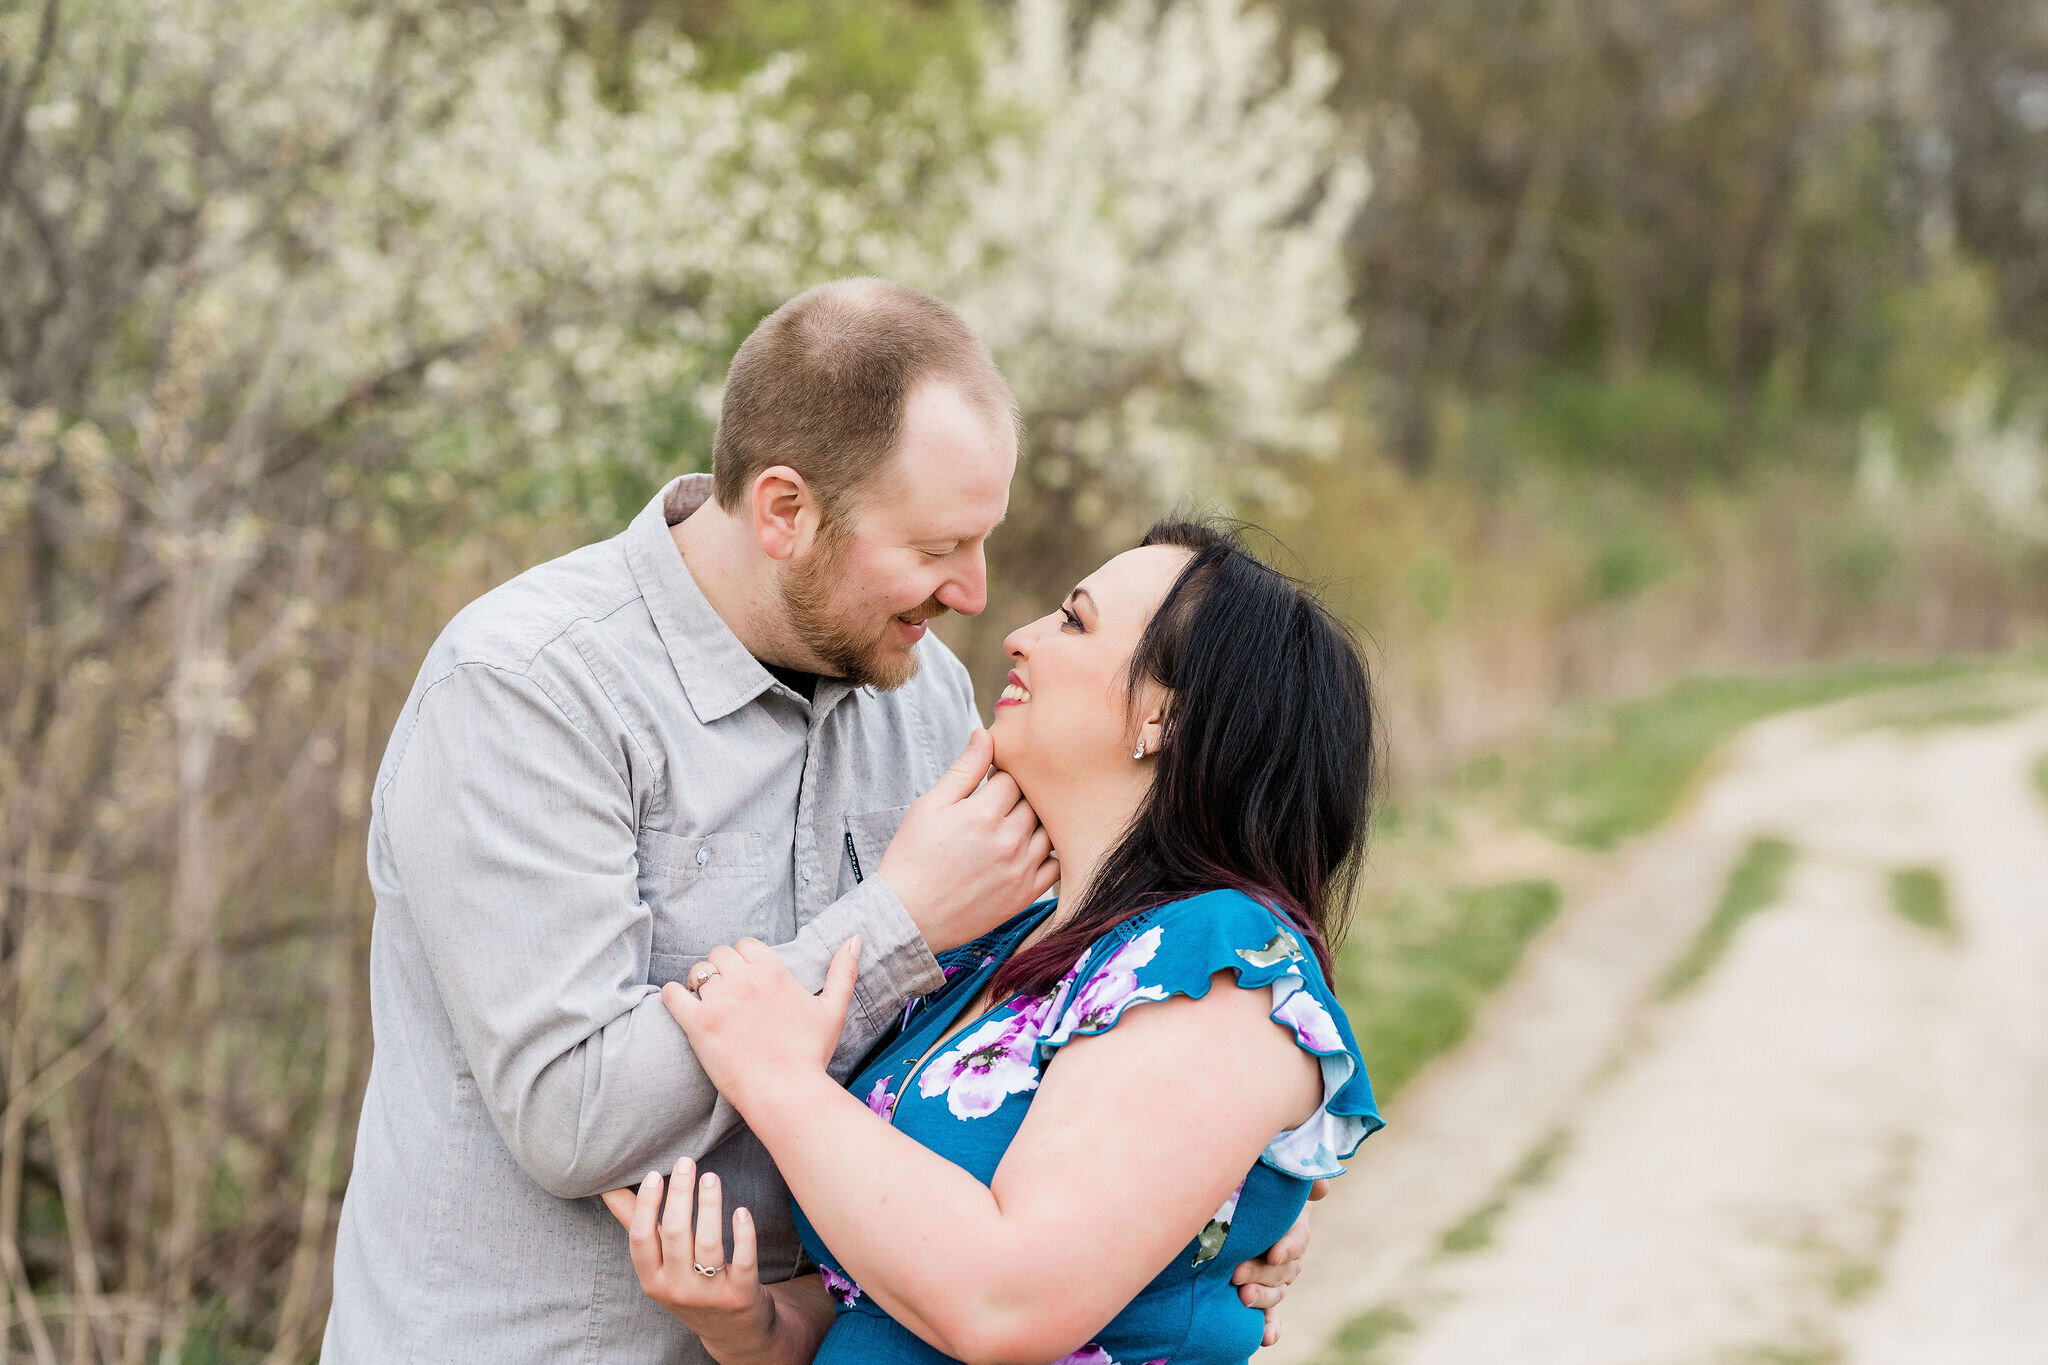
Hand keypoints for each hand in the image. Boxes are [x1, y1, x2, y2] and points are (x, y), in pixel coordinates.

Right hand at [601, 1159, 774, 1354]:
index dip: (647, 1205)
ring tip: (711, 1177)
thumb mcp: (659, 1264)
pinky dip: (744, 1235)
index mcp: (652, 1278)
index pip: (641, 1239)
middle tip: (687, 1162)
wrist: (731, 1330)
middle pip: (675, 1235)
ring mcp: (709, 1294)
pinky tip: (741, 1210)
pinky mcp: (740, 1294)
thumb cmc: (689, 1283)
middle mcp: (677, 1288)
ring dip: (710, 1207)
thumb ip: (637, 1225)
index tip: (655, 1173)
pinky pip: (743, 1261)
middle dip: (680, 1195)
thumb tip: (608, 1187)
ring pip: (709, 1245)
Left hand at [662, 937, 860, 1111]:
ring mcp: (720, 1001)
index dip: (744, 960)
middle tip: (727, 993)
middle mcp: (745, 980)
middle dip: (722, 969)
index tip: (746, 979)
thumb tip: (856, 938)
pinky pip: (673, 994)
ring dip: (700, 983)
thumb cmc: (810, 1055)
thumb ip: (844, 971)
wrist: (786, 1093)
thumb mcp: (833, 1010)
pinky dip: (674, 995)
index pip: (746, 944)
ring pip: (698, 971)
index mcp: (774, 972)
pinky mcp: (698, 1024)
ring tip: (708, 1003)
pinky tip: (682, 1005)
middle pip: (720, 954)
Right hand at [879, 730, 1058, 952]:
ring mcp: (1020, 869)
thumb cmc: (913, 857)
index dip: (1001, 777)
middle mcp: (1008, 839)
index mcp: (983, 813)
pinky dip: (1049, 855)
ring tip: (1014, 827)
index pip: (1013, 777)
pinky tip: (1029, 852)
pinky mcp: (1025, 894)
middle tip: (1001, 806)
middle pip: (1035, 801)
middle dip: (1021, 798)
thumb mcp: (930, 805)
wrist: (906, 916)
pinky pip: (1056, 866)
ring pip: (1049, 830)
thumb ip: (963, 768)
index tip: (989, 785)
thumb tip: (985, 733)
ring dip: (1037, 824)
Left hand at [1233, 1177, 1326, 1346]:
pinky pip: (1270, 1313)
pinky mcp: (1262, 1292)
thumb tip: (1322, 1187)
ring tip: (1242, 1298)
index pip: (1297, 1239)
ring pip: (1276, 1292)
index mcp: (1293, 1226)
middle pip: (1284, 1270)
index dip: (1288, 1247)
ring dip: (1263, 1298)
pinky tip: (1266, 1338)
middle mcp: (1287, 1254)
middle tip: (1236, 1274)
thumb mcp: (1274, 1178)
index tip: (1273, 1254)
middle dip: (1262, 1274)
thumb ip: (1297, 1180)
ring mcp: (1275, 1276)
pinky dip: (1270, 1327)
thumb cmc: (1256, 1186)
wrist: (1235, 1203)